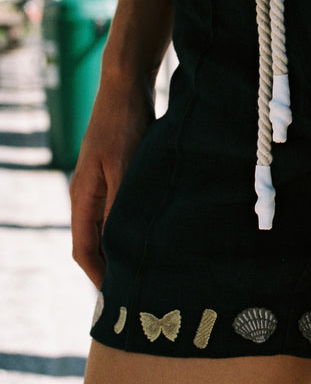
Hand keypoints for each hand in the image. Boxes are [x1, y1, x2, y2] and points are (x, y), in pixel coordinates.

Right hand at [69, 75, 154, 288]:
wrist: (127, 83)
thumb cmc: (125, 122)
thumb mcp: (125, 166)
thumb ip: (120, 206)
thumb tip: (119, 247)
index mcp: (82, 196)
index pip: (84, 250)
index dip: (99, 278)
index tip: (118, 301)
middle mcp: (88, 194)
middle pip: (94, 244)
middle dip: (111, 270)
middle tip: (138, 294)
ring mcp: (102, 183)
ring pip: (108, 228)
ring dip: (123, 250)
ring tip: (148, 272)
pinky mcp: (118, 173)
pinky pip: (121, 211)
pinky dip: (132, 228)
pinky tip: (155, 235)